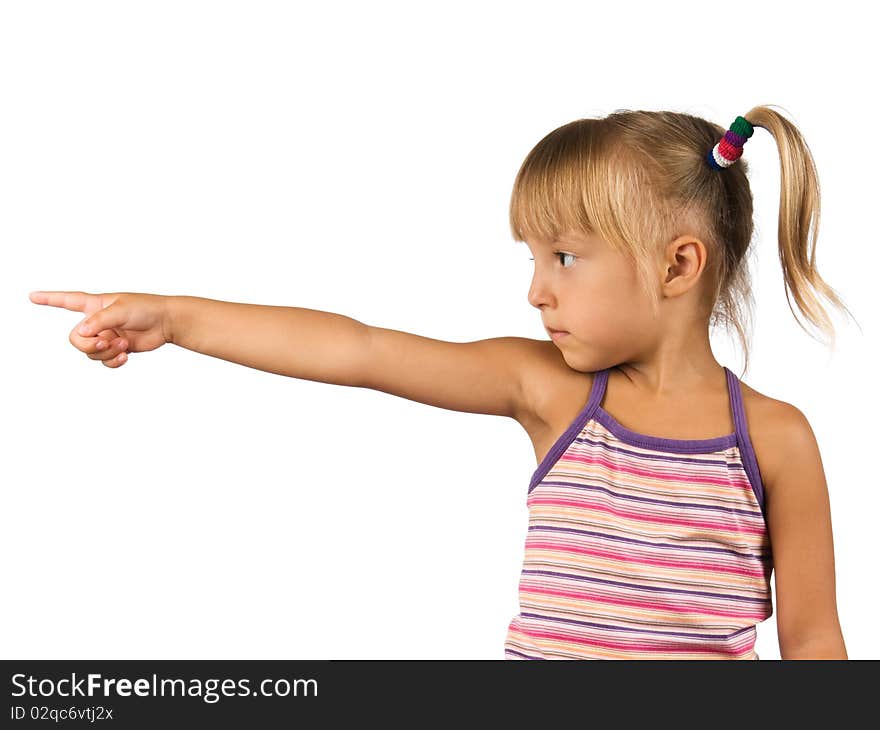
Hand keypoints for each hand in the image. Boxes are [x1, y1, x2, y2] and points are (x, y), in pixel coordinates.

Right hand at [29, 290, 172, 367]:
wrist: (166, 322)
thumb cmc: (146, 308)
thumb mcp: (121, 310)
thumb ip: (99, 320)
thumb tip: (82, 332)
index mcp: (95, 304)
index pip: (67, 300)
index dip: (49, 299)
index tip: (33, 296)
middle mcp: (97, 321)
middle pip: (76, 338)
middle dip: (87, 344)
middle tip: (104, 342)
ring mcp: (106, 335)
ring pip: (90, 352)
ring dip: (105, 352)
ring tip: (123, 345)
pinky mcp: (117, 349)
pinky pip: (104, 361)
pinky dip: (113, 361)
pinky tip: (125, 356)